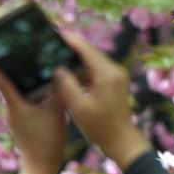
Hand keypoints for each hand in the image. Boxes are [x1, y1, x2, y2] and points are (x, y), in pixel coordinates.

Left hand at [0, 54, 66, 173]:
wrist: (41, 166)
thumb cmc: (48, 140)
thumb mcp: (57, 111)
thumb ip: (57, 89)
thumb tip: (59, 70)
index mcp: (14, 104)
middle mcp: (10, 107)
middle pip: (6, 80)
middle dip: (9, 62)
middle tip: (13, 43)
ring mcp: (14, 114)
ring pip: (15, 89)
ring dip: (20, 75)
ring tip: (28, 56)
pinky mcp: (20, 118)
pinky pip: (21, 98)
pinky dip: (28, 88)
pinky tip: (40, 80)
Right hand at [52, 32, 149, 169]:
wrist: (120, 140)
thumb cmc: (99, 126)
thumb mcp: (79, 107)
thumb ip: (66, 85)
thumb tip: (57, 68)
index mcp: (107, 74)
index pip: (87, 50)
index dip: (71, 40)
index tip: (55, 32)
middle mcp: (114, 70)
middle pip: (90, 53)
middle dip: (73, 47)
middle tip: (53, 42)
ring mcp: (116, 76)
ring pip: (93, 62)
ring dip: (76, 59)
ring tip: (57, 55)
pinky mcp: (114, 83)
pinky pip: (96, 71)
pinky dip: (82, 70)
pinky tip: (68, 73)